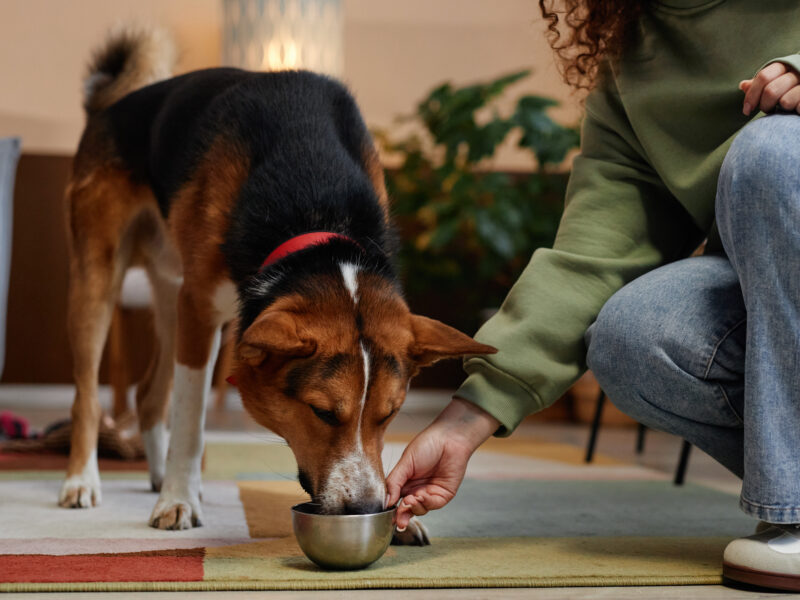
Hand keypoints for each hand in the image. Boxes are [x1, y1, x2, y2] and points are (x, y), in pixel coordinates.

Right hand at [385, 397, 499, 529]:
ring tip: (410, 500)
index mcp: (405, 481)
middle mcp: (417, 489)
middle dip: (402, 516)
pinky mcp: (443, 495)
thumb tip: (386, 501)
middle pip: (406, 509)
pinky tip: (422, 496)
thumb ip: (394, 482)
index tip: (386, 514)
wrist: (450, 438)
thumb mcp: (406, 462)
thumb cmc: (427, 444)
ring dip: (414, 508)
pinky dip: (426, 503)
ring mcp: (430, 493)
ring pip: (419, 510)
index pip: (394, 499)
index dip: (390, 508)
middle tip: (398, 519)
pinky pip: (433, 505)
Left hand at [739, 62, 799, 114]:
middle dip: (765, 105)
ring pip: (785, 101)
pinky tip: (798, 109)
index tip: (747, 110)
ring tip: (786, 108)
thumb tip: (743, 85)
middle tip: (767, 110)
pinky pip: (798, 106)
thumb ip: (761, 85)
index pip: (763, 77)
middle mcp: (798, 70)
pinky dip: (795, 111)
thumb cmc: (792, 90)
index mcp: (786, 65)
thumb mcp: (776, 84)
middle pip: (771, 91)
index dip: (752, 95)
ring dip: (782, 109)